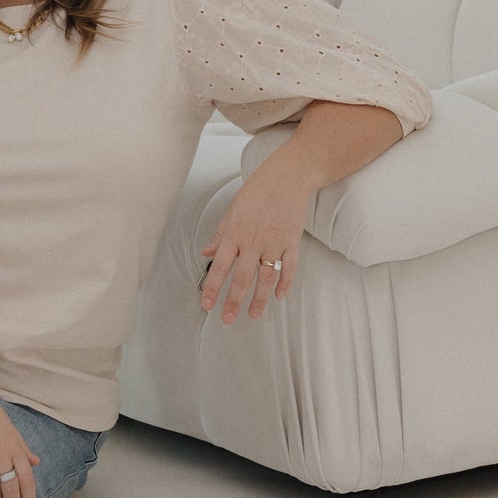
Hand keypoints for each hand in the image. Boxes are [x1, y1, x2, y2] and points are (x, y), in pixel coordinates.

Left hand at [199, 169, 309, 323]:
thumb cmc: (256, 192)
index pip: (220, 267)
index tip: (206, 305)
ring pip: (265, 278)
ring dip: (258, 299)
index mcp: (234, 234)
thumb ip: (220, 235)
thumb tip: (206, 253)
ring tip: (253, 315)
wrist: (286, 177)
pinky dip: (285, 283)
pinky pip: (288, 268)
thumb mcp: (231, 211)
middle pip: (241, 278)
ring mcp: (273, 243)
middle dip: (233, 301)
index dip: (212, 288)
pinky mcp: (291, 242)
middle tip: (227, 319)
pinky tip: (280, 297)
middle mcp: (252, 242)